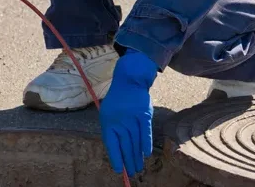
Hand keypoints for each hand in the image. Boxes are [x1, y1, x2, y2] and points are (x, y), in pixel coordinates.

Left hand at [99, 48, 158, 176]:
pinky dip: (145, 143)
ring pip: (135, 141)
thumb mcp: (108, 113)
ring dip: (137, 156)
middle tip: (132, 173)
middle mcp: (119, 121)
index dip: (115, 157)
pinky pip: (145, 131)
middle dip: (128, 160)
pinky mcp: (144, 115)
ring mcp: (132, 118)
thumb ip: (112, 130)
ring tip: (138, 168)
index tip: (119, 170)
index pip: (111, 144)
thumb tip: (116, 150)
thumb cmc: (118, 100)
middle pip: (124, 145)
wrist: (129, 81)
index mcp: (108, 122)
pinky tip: (146, 154)